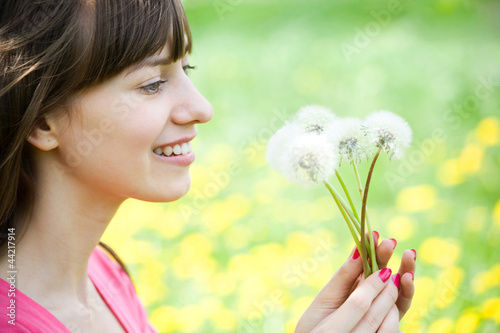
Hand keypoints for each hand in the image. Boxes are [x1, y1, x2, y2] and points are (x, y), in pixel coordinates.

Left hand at [295, 232, 415, 332]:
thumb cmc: (320, 321)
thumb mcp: (330, 295)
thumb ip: (346, 275)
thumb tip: (358, 249)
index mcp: (356, 283)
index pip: (367, 262)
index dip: (371, 248)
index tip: (373, 232)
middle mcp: (372, 294)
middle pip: (385, 271)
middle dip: (388, 256)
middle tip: (391, 241)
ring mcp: (383, 308)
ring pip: (398, 288)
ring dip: (405, 270)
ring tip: (407, 255)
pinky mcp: (389, 324)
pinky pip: (400, 308)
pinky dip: (405, 293)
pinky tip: (406, 279)